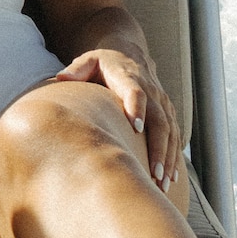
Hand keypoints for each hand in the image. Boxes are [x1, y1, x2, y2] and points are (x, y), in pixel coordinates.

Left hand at [57, 47, 181, 192]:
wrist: (128, 54)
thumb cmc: (102, 63)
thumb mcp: (88, 60)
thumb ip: (76, 69)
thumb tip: (61, 78)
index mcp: (129, 77)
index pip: (136, 92)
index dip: (137, 108)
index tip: (136, 129)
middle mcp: (151, 90)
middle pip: (159, 119)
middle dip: (158, 148)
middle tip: (154, 174)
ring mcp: (162, 102)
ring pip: (170, 131)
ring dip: (168, 158)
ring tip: (162, 183)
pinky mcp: (168, 112)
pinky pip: (175, 135)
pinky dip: (174, 156)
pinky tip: (171, 177)